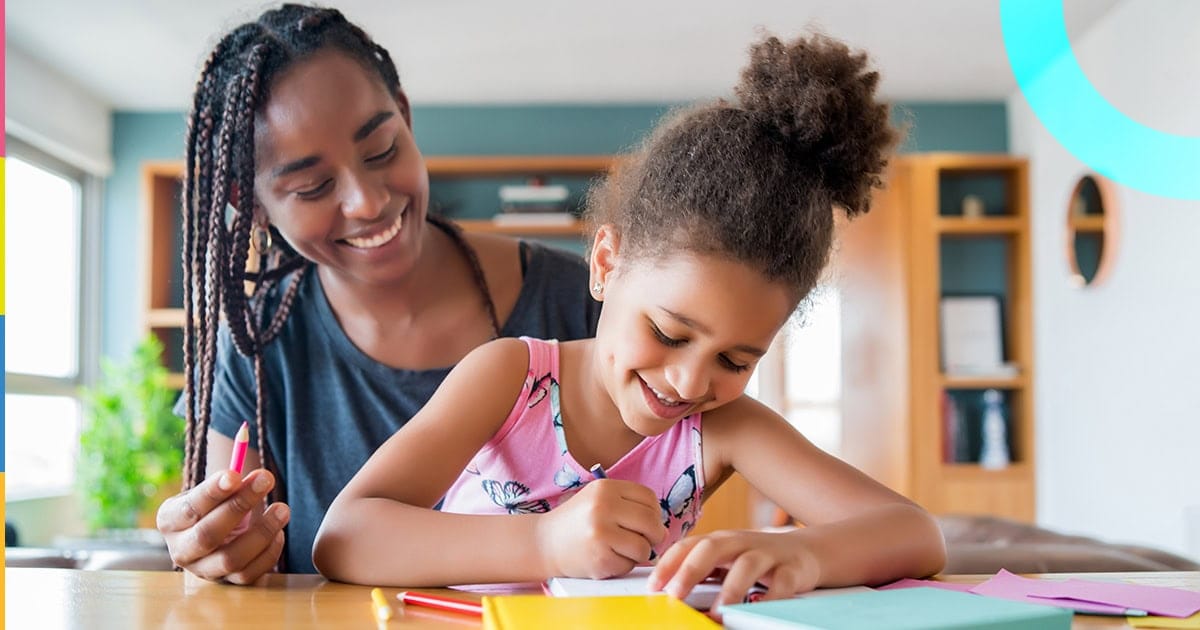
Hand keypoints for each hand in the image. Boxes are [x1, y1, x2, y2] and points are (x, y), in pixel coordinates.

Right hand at [156, 469, 290, 584]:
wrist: (217, 533)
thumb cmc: (215, 505)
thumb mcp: (214, 490)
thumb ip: (230, 479)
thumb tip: (251, 456)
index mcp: (169, 520)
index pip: (189, 508)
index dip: (213, 491)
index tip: (235, 474)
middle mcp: (181, 550)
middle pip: (208, 535)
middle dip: (239, 505)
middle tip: (266, 479)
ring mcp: (203, 570)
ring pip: (231, 559)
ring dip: (262, 532)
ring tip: (283, 508)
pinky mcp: (226, 583)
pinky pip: (249, 575)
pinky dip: (269, 553)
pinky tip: (279, 533)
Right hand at [535, 479, 666, 578]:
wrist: (544, 543)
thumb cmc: (578, 522)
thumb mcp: (599, 499)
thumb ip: (630, 506)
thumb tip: (664, 531)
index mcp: (606, 488)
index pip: (649, 499)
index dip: (654, 513)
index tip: (646, 523)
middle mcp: (603, 507)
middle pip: (651, 523)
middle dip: (654, 536)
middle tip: (645, 541)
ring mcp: (601, 533)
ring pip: (644, 547)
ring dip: (638, 553)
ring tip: (621, 550)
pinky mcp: (599, 558)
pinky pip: (629, 565)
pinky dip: (623, 565)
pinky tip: (607, 558)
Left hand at [648, 530, 820, 610]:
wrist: (807, 551)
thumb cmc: (757, 559)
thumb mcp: (727, 561)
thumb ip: (702, 573)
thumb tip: (669, 593)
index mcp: (720, 540)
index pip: (688, 546)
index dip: (668, 563)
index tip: (652, 586)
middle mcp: (741, 542)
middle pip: (712, 547)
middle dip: (691, 569)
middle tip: (675, 594)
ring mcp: (767, 554)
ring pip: (746, 565)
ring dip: (730, 590)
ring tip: (718, 612)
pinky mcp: (792, 569)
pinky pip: (781, 583)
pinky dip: (770, 597)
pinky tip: (758, 610)